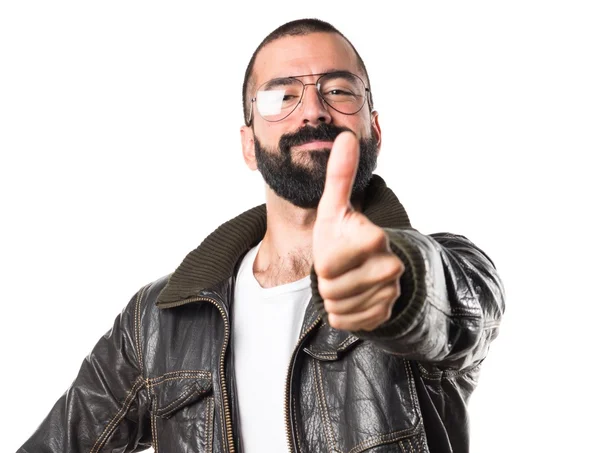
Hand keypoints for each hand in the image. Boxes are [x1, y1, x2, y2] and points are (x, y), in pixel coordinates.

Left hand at [313, 131, 404, 331]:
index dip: (323, 260)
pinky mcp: (386, 314)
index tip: (335, 249)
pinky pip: (347, 322)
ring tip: (346, 280)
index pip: (327, 266)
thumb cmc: (343, 233)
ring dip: (334, 296)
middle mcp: (390, 267)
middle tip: (339, 267)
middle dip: (327, 280)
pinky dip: (343, 313)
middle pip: (331, 289)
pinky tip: (353, 296)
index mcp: (374, 238)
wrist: (367, 266)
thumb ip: (339, 175)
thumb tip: (344, 136)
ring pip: (338, 306)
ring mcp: (390, 294)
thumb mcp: (335, 206)